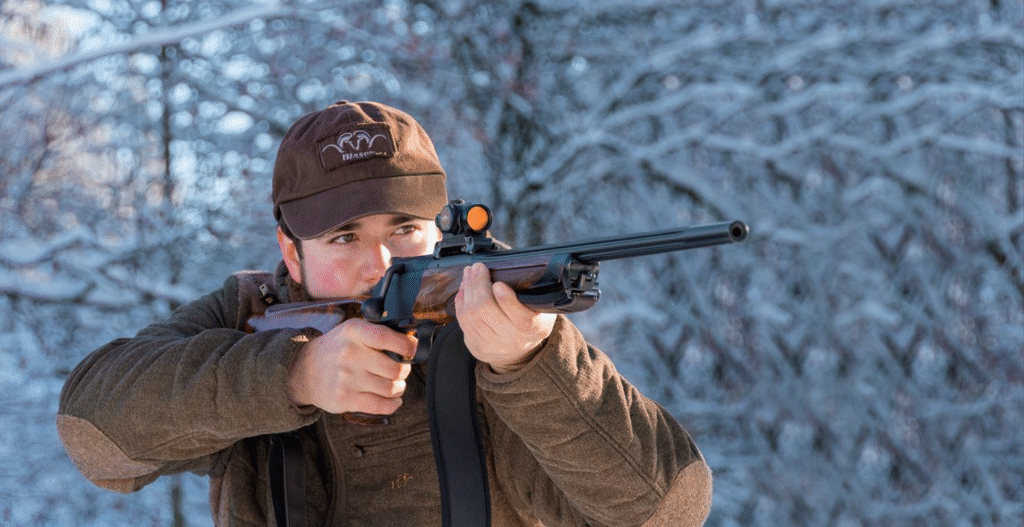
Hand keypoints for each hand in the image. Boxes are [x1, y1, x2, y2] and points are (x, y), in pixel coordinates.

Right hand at [287, 319, 415, 414]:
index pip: (387, 338)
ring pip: (391, 388)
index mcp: (353, 332)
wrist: (304, 370)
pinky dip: (393, 404)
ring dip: (399, 388)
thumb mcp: (351, 330)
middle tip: (401, 369)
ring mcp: (348, 379)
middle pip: (395, 368)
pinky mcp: (346, 399)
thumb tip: (411, 340)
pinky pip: (381, 405)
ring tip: (395, 384)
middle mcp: (350, 354)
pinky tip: (393, 400)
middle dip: (404, 370)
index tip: (413, 349)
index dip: (407, 346)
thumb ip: (377, 332)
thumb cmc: (335, 349)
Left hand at [455, 263, 556, 373]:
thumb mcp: (540, 306)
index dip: (506, 300)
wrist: (521, 349)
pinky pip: (463, 321)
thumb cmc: (532, 318)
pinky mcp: (477, 347)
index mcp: (533, 328)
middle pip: (487, 310)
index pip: (520, 316)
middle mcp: (513, 341)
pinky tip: (463, 289)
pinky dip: (461, 302)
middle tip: (478, 267)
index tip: (498, 284)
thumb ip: (530, 291)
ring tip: (469, 273)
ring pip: (471, 315)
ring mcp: (493, 346)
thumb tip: (506, 269)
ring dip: (467, 289)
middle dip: (478, 284)